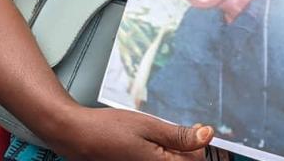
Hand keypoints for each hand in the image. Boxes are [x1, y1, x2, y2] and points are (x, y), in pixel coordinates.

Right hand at [45, 106, 213, 160]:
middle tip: (173, 132)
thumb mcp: (149, 125)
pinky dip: (157, 155)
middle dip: (185, 149)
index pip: (197, 160)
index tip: (196, 130)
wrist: (77, 136)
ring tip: (156, 138)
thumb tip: (207, 136)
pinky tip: (148, 145)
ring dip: (171, 152)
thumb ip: (180, 135)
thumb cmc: (107, 129)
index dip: (199, 144)